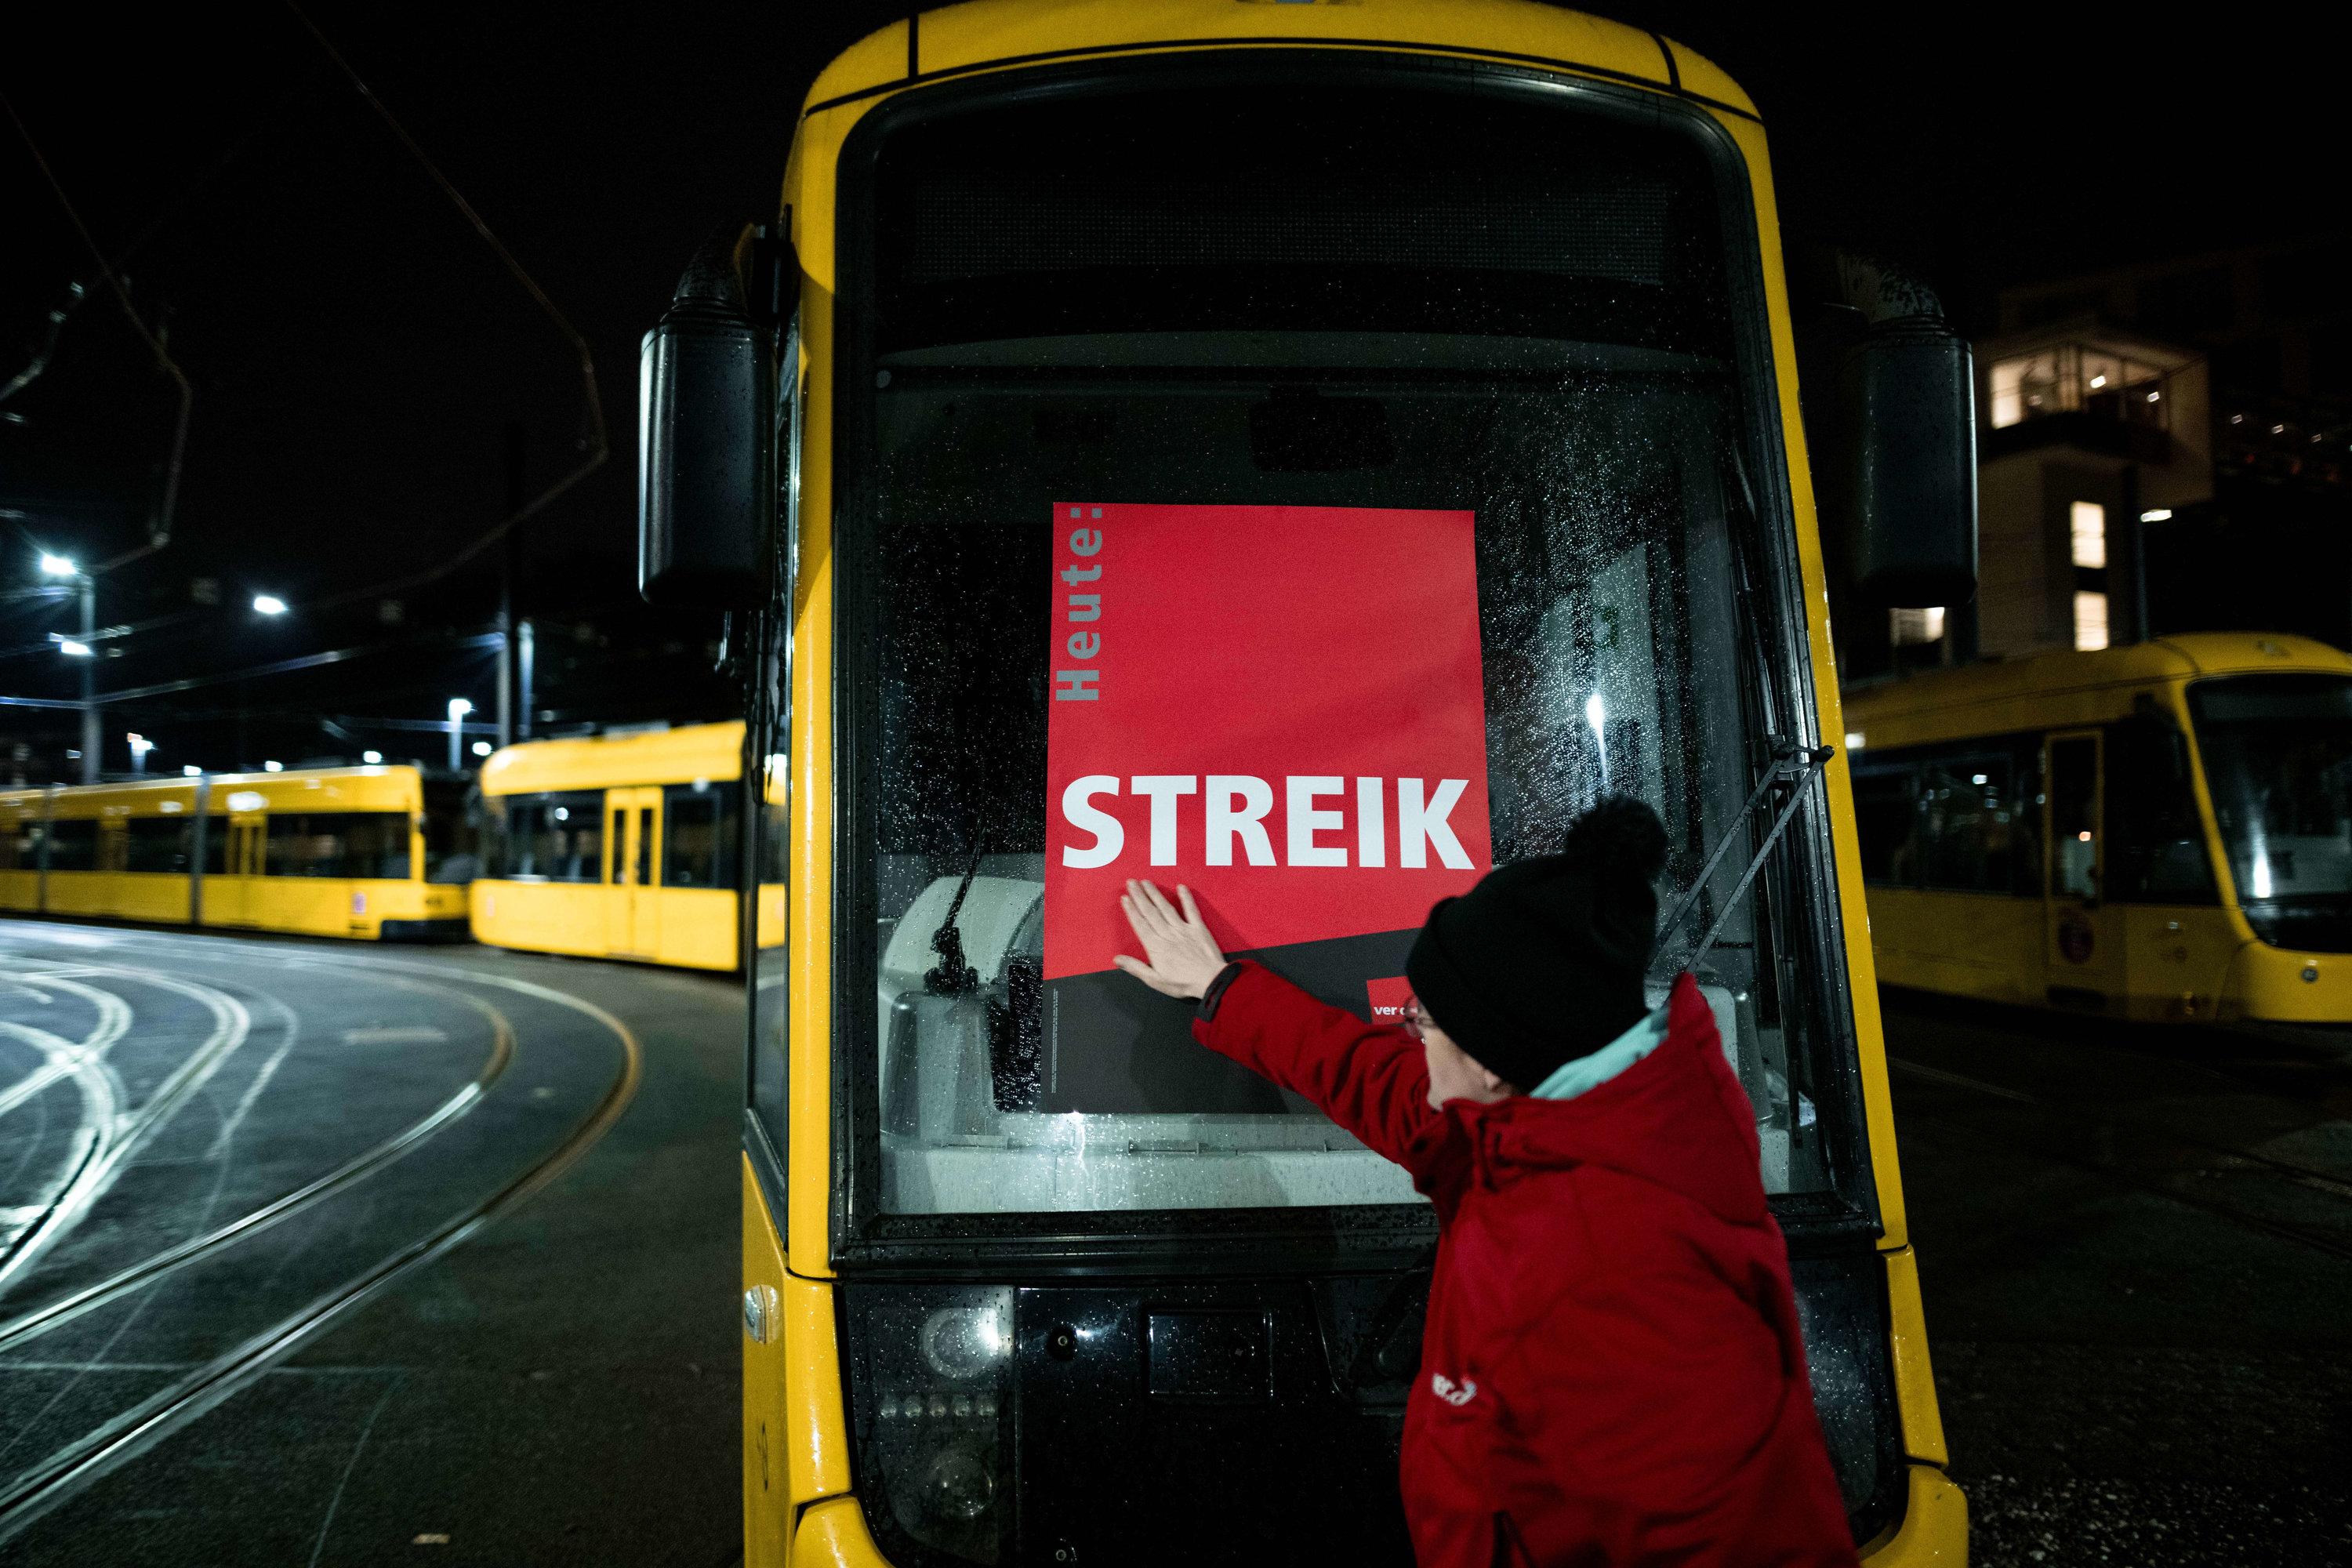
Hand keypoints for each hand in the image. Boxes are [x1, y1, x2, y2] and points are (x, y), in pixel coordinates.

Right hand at [1113, 880, 1227, 999]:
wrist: (1210, 981)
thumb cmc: (1183, 983)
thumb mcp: (1155, 980)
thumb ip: (1135, 968)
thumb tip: (1117, 959)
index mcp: (1156, 947)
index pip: (1140, 924)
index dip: (1131, 910)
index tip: (1124, 898)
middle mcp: (1167, 934)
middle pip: (1150, 912)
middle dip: (1139, 896)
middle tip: (1131, 882)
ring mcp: (1183, 929)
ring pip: (1166, 908)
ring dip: (1155, 894)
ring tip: (1146, 882)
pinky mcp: (1198, 928)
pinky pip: (1191, 910)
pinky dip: (1186, 898)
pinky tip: (1181, 887)